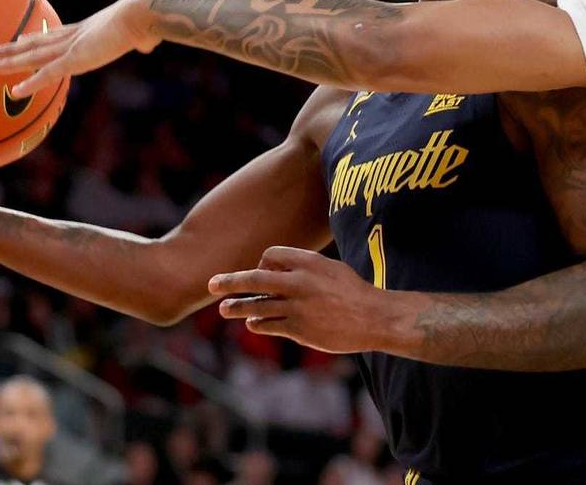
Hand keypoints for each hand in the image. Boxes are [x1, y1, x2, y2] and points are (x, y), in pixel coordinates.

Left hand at [0, 0, 160, 97]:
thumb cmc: (148, 21)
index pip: (56, 35)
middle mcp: (75, 37)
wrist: (142, 15)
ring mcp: (73, 48)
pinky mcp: (76, 59)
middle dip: (15, 48)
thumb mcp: (143, 34)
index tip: (20, 39)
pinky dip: (31, 83)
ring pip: (35, 57)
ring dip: (11, 61)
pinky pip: (48, 74)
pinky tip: (15, 91)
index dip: (37, 38)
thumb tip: (149, 43)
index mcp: (88, 30)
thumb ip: (143, 41)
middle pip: (38, 44)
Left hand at [209, 247, 396, 353]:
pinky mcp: (299, 329)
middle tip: (211, 284)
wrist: (374, 318)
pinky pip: (268, 324)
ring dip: (236, 307)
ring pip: (256, 306)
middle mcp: (299, 282)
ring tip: (223, 309)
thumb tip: (275, 271)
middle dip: (229, 281)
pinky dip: (258, 323)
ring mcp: (297, 307)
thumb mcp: (330, 269)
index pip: (269, 256)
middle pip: (254, 279)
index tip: (265, 273)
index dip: (263, 264)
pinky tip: (254, 323)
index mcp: (308, 262)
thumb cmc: (353, 292)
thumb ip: (303, 268)